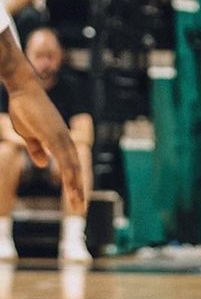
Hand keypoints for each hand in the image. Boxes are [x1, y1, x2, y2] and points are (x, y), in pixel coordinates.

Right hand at [7, 86, 84, 212]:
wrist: (23, 89)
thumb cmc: (25, 109)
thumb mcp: (29, 134)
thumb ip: (37, 149)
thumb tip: (43, 164)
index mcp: (59, 141)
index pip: (70, 166)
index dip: (73, 183)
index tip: (75, 199)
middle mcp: (65, 140)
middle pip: (75, 169)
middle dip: (78, 190)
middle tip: (81, 209)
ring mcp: (61, 137)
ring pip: (72, 166)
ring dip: (75, 185)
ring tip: (77, 203)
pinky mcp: (54, 134)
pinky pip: (64, 156)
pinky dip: (69, 171)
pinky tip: (70, 184)